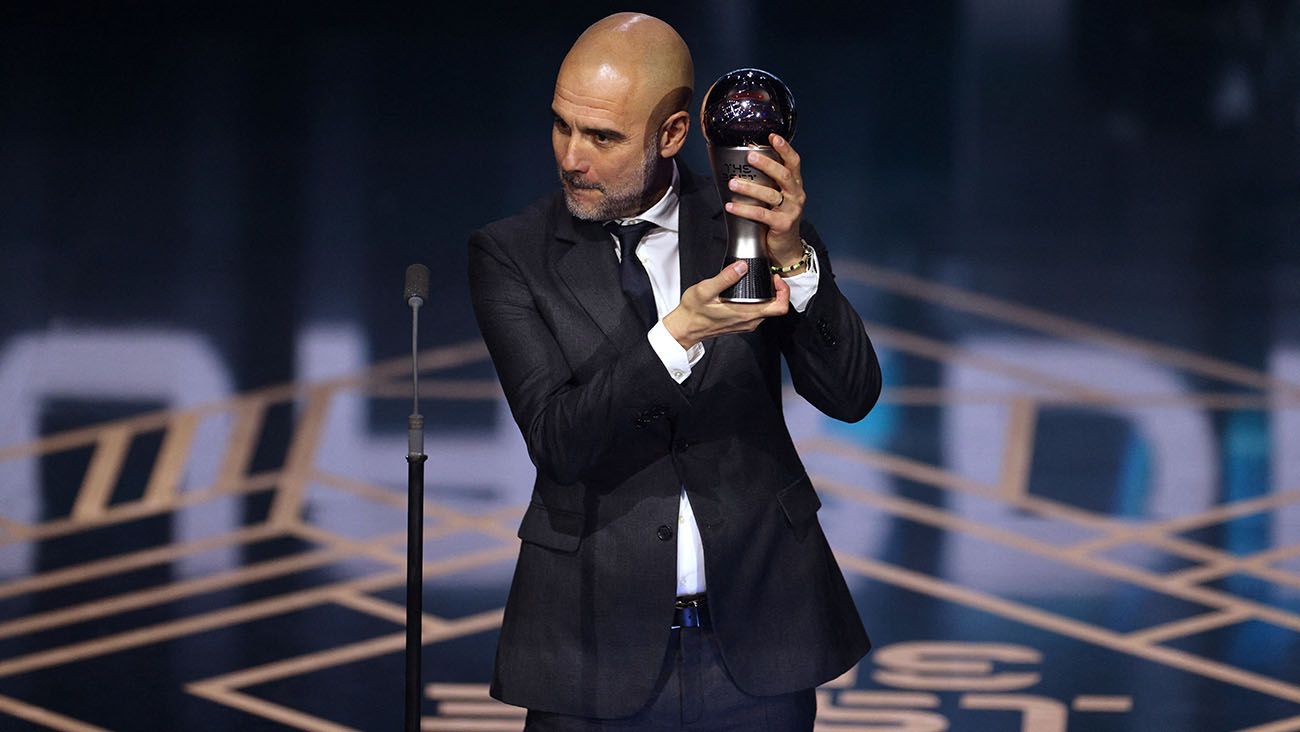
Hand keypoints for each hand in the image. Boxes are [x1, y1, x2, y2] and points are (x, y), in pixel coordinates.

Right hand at [662, 261, 789, 348]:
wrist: (685, 327)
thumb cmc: (694, 311)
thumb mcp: (706, 290)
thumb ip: (725, 277)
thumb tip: (741, 266)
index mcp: (746, 313)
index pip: (780, 307)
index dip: (783, 291)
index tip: (774, 278)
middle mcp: (750, 321)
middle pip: (776, 306)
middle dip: (776, 289)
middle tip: (767, 275)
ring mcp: (747, 323)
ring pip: (767, 309)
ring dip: (767, 295)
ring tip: (758, 280)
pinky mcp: (742, 323)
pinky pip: (758, 312)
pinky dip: (759, 300)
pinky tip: (748, 291)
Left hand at [723, 133, 805, 268]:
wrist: (786, 248)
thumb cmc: (777, 219)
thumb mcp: (776, 198)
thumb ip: (767, 183)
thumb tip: (742, 165)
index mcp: (795, 185)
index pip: (794, 162)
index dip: (785, 148)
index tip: (772, 136)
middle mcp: (796, 195)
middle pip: (784, 174)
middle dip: (766, 163)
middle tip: (749, 155)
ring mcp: (791, 210)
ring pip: (770, 194)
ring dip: (749, 187)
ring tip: (732, 183)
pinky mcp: (783, 224)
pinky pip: (761, 214)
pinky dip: (744, 209)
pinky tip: (731, 206)